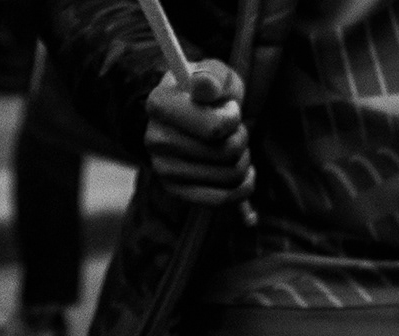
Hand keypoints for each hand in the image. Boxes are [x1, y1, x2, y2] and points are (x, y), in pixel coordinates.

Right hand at [144, 58, 252, 205]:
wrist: (192, 117)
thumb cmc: (210, 94)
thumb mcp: (216, 74)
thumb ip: (213, 75)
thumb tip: (204, 85)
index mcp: (159, 104)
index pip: (214, 129)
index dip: (233, 119)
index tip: (230, 109)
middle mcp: (154, 139)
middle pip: (226, 152)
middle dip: (241, 138)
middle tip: (234, 129)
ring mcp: (163, 169)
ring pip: (230, 175)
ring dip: (243, 159)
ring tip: (234, 146)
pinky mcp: (176, 191)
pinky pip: (224, 199)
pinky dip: (243, 185)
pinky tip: (242, 172)